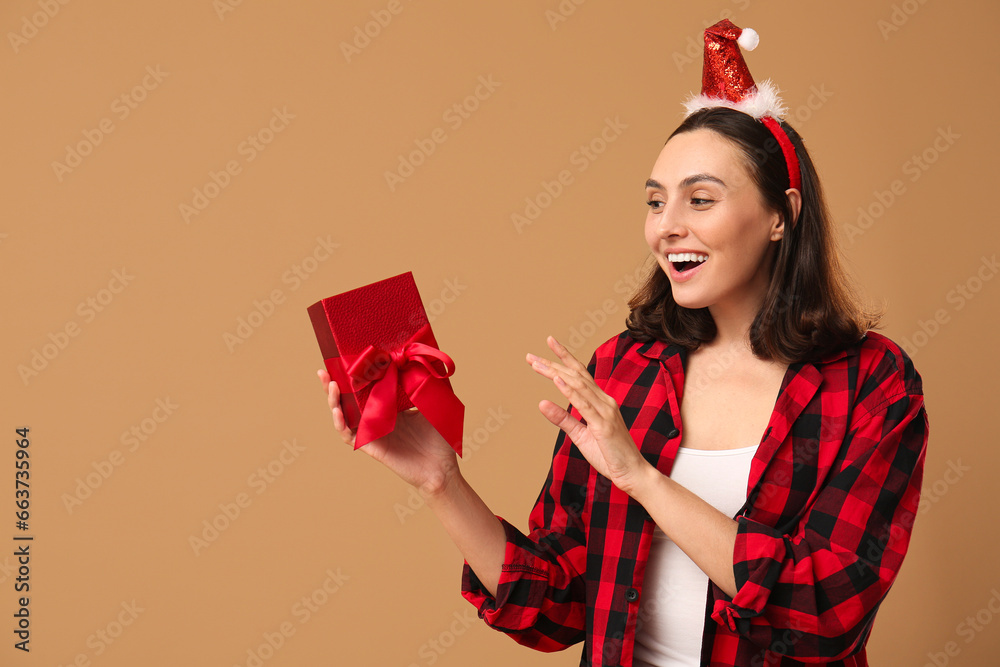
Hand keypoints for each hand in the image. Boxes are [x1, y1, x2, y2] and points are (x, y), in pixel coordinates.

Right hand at [316, 369, 458, 496]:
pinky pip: (349, 436)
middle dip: (333, 386)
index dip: (352, 378)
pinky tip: (337, 411)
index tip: (344, 361)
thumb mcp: (433, 404)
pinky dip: (340, 423)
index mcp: (389, 408)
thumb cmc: (439, 439)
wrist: (443, 468)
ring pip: (344, 417)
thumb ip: (424, 385)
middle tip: (324, 371)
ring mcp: (372, 433)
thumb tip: (419, 359)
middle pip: (348, 401)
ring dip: (333, 401)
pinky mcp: (371, 447)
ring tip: (331, 386)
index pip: (365, 390)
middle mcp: (376, 420)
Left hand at [526, 336, 652, 495]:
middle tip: (531, 357)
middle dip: (552, 363)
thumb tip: (542, 402)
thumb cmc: (609, 454)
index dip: (564, 358)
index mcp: (600, 402)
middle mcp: (605, 402)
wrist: (632, 473)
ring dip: (556, 373)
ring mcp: (606, 412)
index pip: (580, 374)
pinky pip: (584, 405)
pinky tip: (557, 381)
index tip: (548, 344)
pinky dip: (570, 392)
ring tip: (537, 365)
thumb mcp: (580, 435)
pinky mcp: (604, 426)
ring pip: (578, 386)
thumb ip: (562, 419)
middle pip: (576, 376)